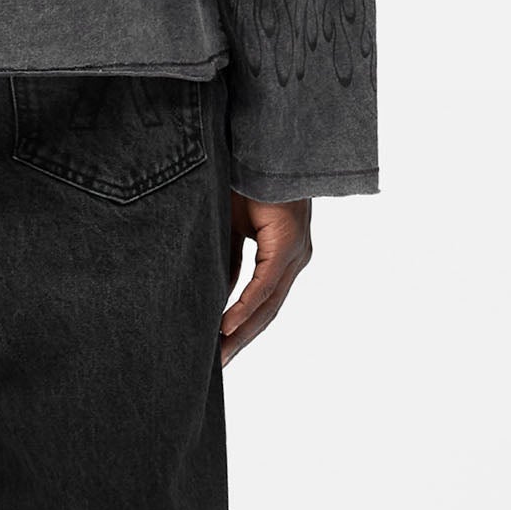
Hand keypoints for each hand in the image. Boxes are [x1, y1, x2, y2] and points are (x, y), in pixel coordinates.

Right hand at [220, 192, 312, 365]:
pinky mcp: (287, 244)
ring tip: (218, 355)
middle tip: (216, 365)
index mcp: (281, 254)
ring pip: (267, 303)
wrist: (266, 144)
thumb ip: (228, 259)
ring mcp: (294, 253)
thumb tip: (217, 294)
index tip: (219, 350)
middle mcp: (294, 258)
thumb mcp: (231, 225)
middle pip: (266, 310)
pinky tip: (225, 325)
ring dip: (240, 331)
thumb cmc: (247, 178)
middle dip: (239, 339)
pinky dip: (244, 306)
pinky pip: (265, 283)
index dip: (240, 327)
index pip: (261, 301)